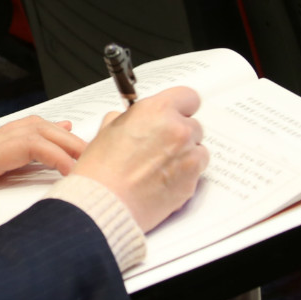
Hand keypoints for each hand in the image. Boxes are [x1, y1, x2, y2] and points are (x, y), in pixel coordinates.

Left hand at [0, 117, 85, 218]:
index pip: (28, 145)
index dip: (57, 156)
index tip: (77, 173)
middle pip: (39, 132)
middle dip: (71, 144)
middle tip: (97, 163)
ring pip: (35, 128)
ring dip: (64, 135)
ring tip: (90, 149)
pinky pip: (24, 131)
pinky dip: (48, 130)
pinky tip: (61, 128)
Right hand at [74, 86, 207, 231]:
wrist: (104, 202)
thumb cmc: (102, 170)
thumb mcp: (108, 130)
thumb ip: (131, 118)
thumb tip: (134, 118)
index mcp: (158, 110)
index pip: (188, 97)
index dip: (181, 107)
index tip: (176, 114)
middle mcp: (177, 130)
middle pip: (194, 125)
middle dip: (181, 134)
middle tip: (162, 146)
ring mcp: (188, 156)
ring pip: (198, 150)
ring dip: (186, 155)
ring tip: (161, 167)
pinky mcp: (192, 182)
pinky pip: (196, 173)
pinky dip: (184, 176)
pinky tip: (163, 181)